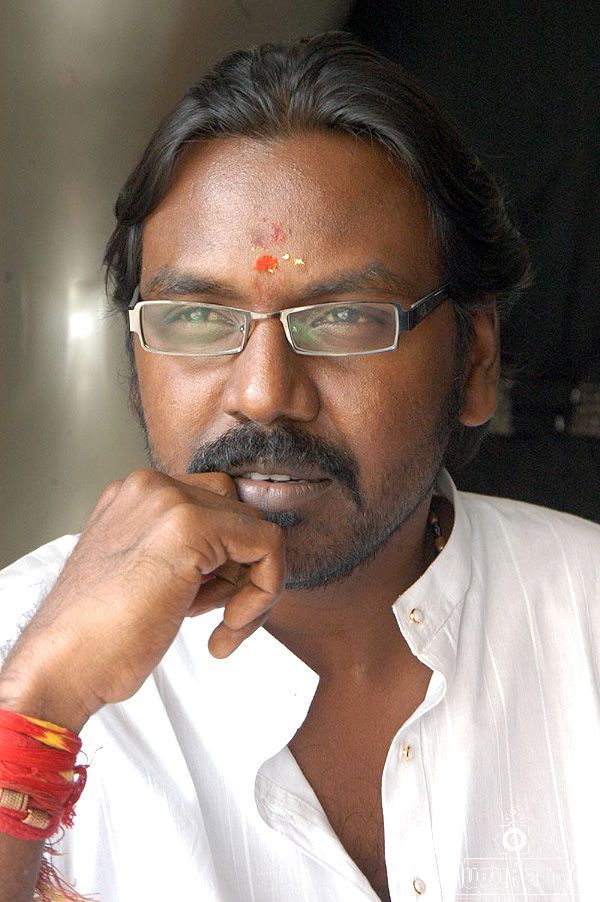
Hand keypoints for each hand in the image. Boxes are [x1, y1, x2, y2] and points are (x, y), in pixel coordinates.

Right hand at [0, 470, 284, 731]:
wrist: (62, 666)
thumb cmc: (98, 637)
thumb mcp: (142, 573)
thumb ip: (181, 550)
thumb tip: (239, 556)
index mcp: (136, 495)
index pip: (214, 507)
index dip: (224, 560)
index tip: (209, 603)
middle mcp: (151, 487)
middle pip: (238, 516)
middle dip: (241, 572)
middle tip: (222, 617)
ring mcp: (170, 501)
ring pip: (257, 531)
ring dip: (253, 588)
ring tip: (222, 628)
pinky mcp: (192, 526)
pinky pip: (268, 546)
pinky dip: (265, 590)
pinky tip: (230, 628)